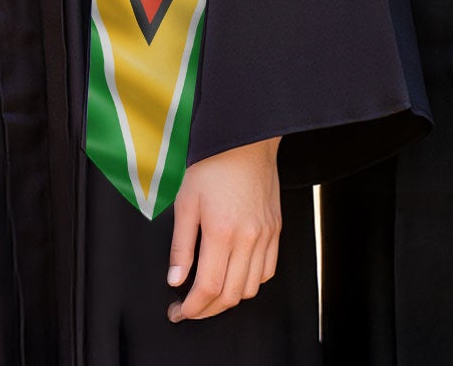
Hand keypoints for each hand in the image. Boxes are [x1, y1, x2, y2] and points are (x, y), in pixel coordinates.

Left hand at [167, 136, 280, 321]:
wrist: (244, 140)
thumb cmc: (212, 165)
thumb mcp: (185, 201)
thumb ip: (181, 245)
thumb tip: (176, 279)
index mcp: (222, 232)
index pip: (209, 287)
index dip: (193, 307)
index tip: (179, 312)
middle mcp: (248, 239)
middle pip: (231, 295)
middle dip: (207, 310)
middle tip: (189, 309)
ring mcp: (266, 237)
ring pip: (251, 288)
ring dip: (229, 299)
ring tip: (209, 294)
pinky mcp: (276, 231)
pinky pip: (268, 271)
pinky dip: (250, 282)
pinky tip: (234, 276)